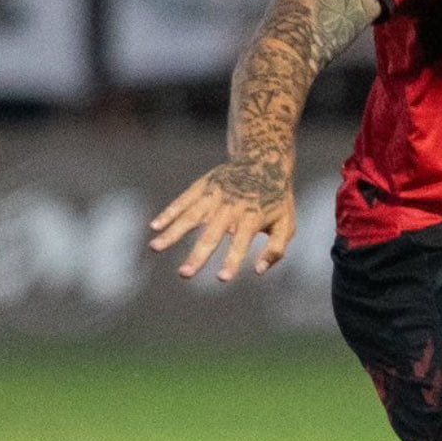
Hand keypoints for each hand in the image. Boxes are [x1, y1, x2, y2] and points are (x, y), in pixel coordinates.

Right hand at [149, 159, 295, 281]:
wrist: (264, 161)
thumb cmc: (276, 199)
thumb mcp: (287, 223)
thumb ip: (275, 249)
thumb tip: (258, 271)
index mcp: (252, 218)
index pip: (241, 244)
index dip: (232, 261)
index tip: (222, 279)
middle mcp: (230, 208)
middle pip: (211, 235)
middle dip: (198, 256)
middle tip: (184, 275)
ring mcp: (214, 196)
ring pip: (190, 217)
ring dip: (172, 233)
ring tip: (155, 248)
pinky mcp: (203, 187)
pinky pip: (183, 201)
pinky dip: (168, 213)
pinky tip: (154, 227)